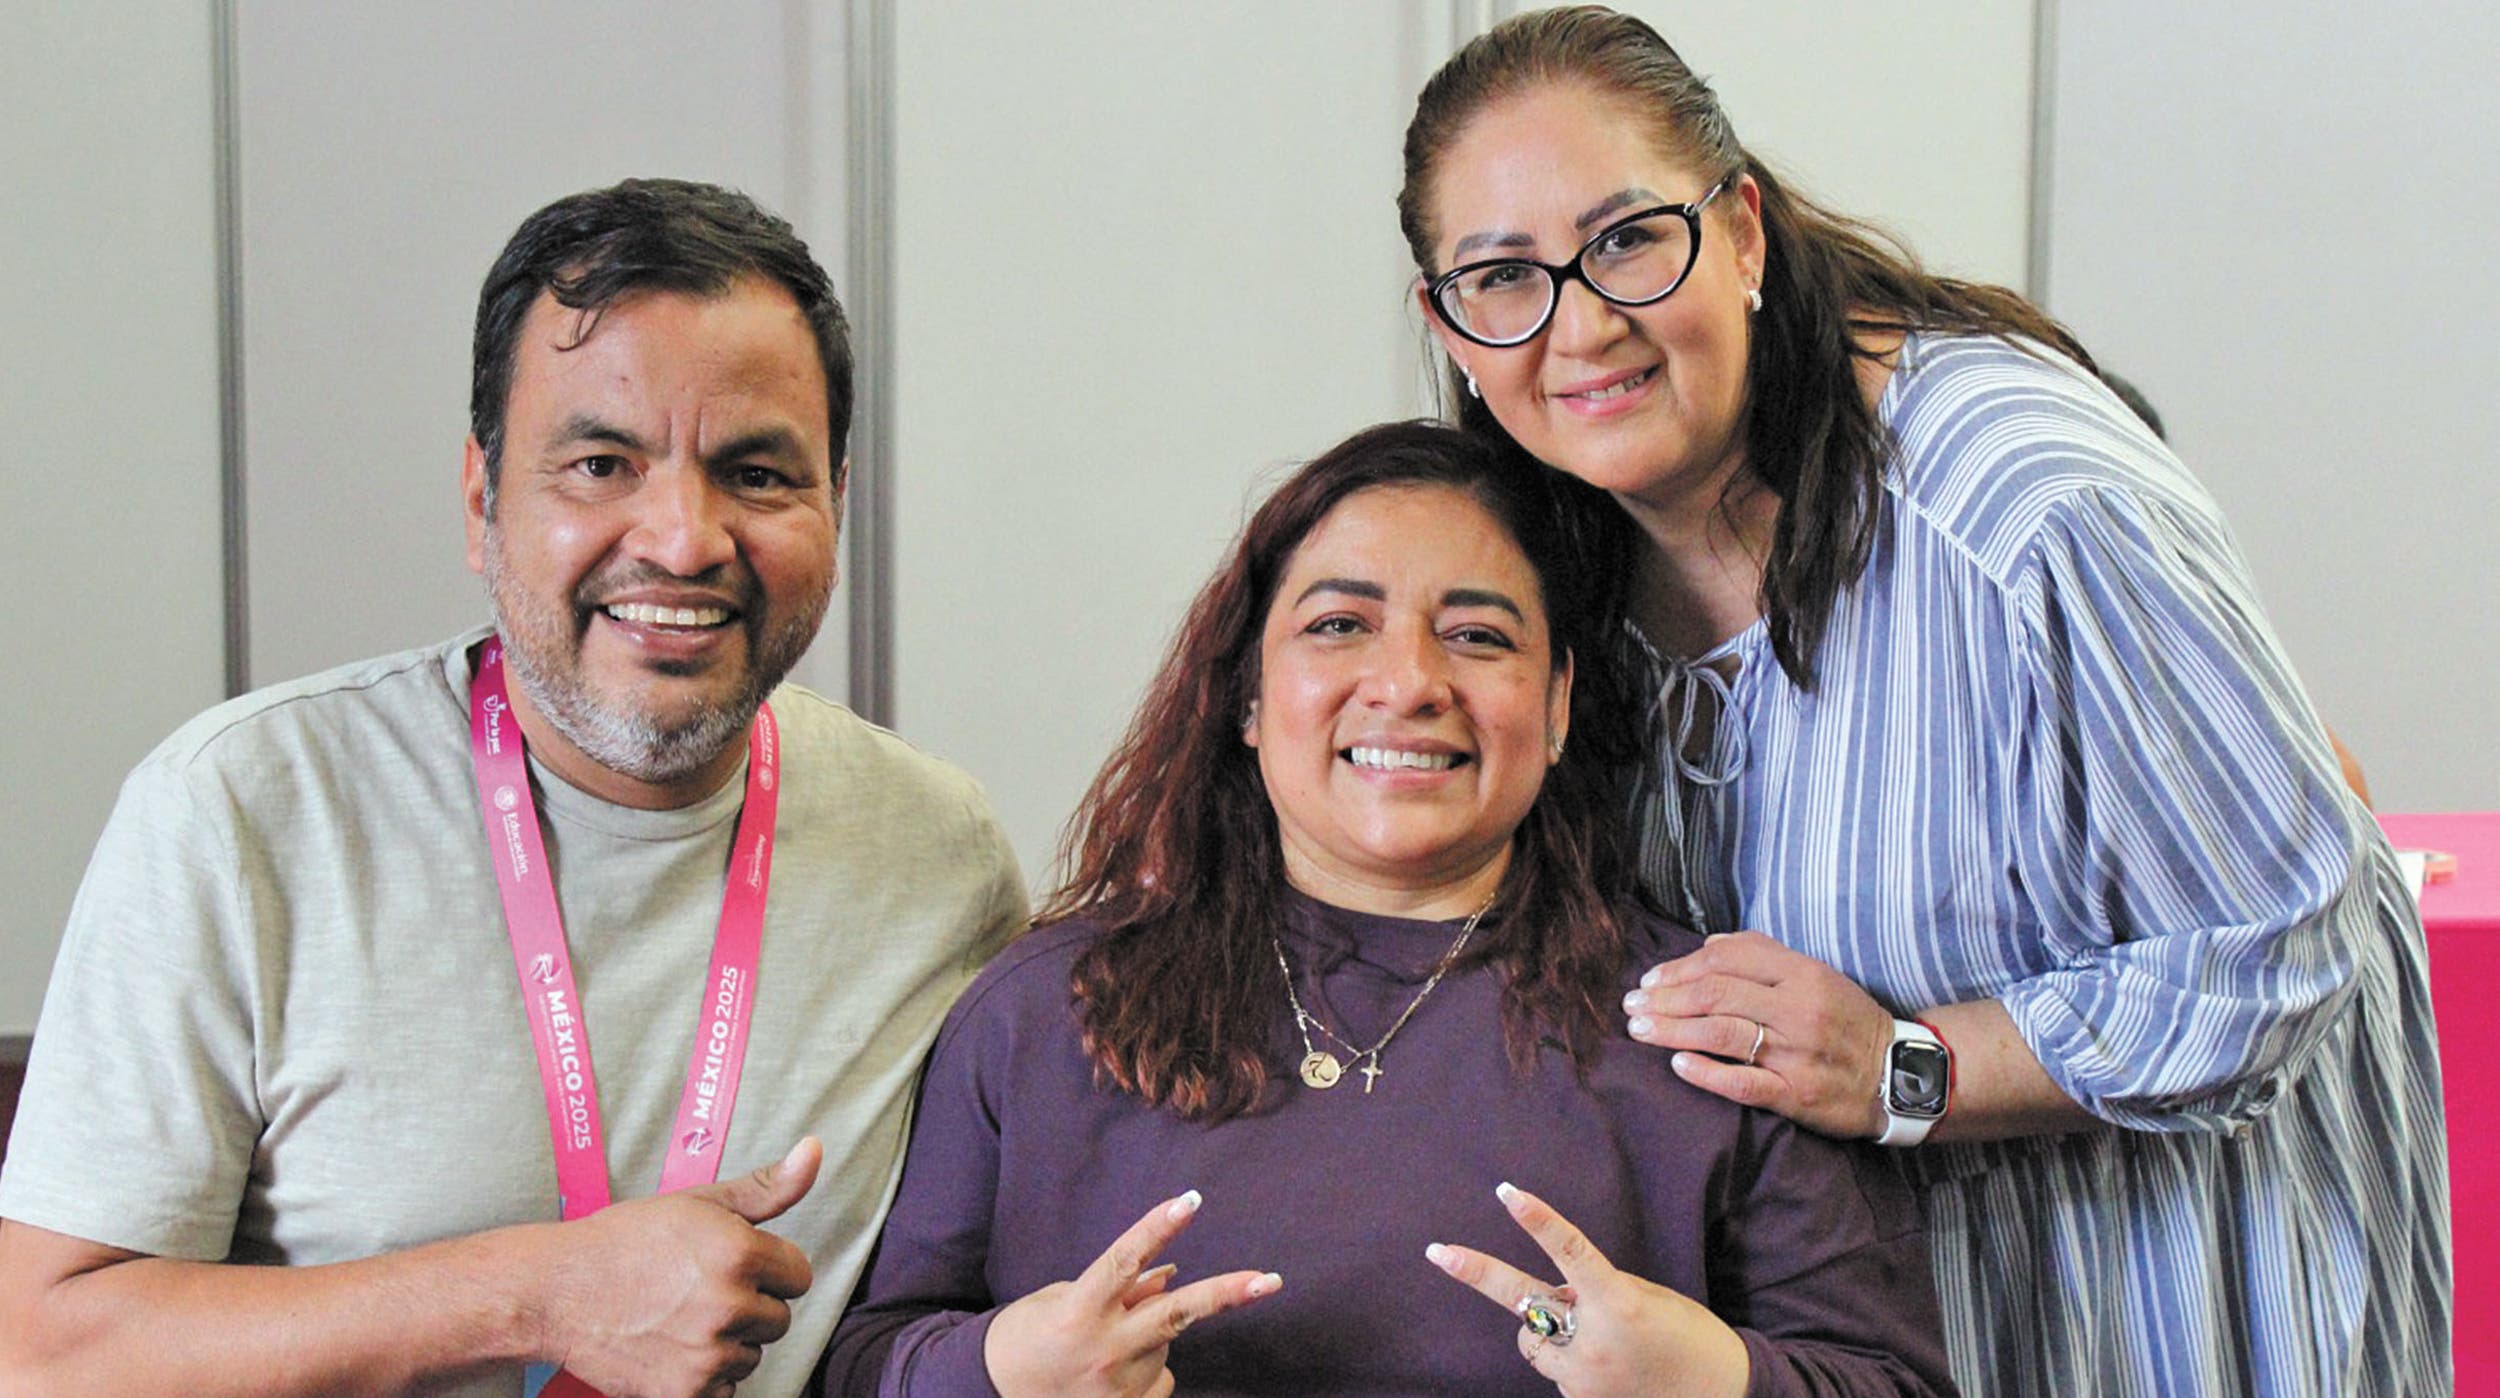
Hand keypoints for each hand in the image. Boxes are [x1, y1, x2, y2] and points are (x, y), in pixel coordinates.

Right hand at [537, 1138, 821, 1397]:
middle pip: (779, 1318)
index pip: (799, 1275)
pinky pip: (725, 1390)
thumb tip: (815, 1151)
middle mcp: (729, 1306)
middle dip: (750, 1306)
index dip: (769, 1268)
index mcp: (740, 1254)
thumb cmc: (628, 1240)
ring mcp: (707, 1355)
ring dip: (728, 1343)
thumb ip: (767, 1187)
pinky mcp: (684, 1394)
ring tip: (680, 1318)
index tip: (733, 1265)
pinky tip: (672, 1349)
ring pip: (752, 1355)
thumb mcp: (699, 1203)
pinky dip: (705, 1378)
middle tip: (698, 1291)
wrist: (557, 1291)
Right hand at [984, 1190, 1280, 1397]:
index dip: (1158, 1228)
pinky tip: (1110, 1375)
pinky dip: (1148, 1370)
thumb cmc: (1029, 1336)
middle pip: (1175, 1313)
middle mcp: (1102, 1348)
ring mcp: (1116, 1386)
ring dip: (1149, 1336)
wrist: (994, 1393)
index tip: (1190, 1200)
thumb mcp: (1064, 1299)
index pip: (1125, 1261)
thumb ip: (1120, 1290)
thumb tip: (1171, 1278)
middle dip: (1226, 1295)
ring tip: (1102, 1347)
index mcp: (1078, 1310)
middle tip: (1270, 1281)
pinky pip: (1162, 1379)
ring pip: (1166, 1343)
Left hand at [1428, 1182, 1746, 1397]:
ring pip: (1533, 1339)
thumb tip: (1553, 1295)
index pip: (1570, 1253)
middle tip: (1437, 1252)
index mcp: (1621, 1305)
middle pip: (1522, 1301)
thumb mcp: (1646, 1299)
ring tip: (1596, 1336)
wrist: (1719, 1394)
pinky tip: (1607, 1366)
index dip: (1538, 1220)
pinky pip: (1553, 1368)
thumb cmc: (1686, 1336)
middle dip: (1476, 1274)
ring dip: (1546, 1328)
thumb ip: (1596, 1292)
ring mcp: (1583, 1378)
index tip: (1507, 1192)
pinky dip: (1568, 1359)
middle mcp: (1595, 1343)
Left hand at [1621, 930, 1896, 1138]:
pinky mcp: (1796, 1094)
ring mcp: (1797, 1054)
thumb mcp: (1817, 975)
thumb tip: (1711, 943)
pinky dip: (1706, 1073)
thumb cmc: (1848, 1022)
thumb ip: (1766, 955)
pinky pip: (1744, 1083)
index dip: (1680, 967)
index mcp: (1802, 974)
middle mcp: (1798, 1010)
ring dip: (1672, 1029)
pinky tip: (1677, 1064)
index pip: (1727, 959)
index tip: (1651, 978)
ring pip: (1722, 1034)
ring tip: (1639, 1029)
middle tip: (1631, 1005)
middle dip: (1665, 998)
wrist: (1899, 1076)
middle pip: (1716, 995)